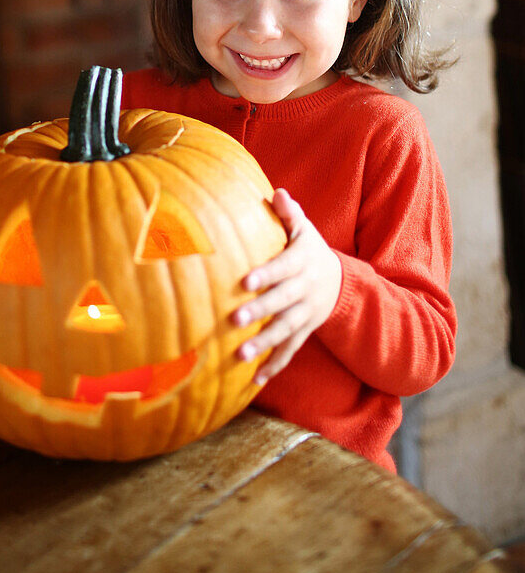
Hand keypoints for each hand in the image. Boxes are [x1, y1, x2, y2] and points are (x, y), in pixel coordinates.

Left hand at [232, 188, 341, 384]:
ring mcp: (305, 314)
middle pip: (281, 302)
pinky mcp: (304, 332)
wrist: (339, 281)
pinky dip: (274, 365)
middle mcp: (305, 290)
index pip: (282, 268)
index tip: (244, 281)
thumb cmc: (308, 249)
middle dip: (259, 312)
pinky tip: (255, 380)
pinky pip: (290, 350)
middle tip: (233, 320)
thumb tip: (278, 192)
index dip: (265, 274)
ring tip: (240, 356)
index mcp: (301, 262)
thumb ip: (289, 213)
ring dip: (263, 344)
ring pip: (284, 330)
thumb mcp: (304, 229)